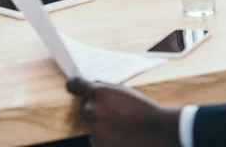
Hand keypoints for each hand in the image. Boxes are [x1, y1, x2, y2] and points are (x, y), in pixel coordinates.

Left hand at [66, 77, 180, 146]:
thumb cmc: (140, 108)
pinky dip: (103, 136)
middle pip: (83, 106)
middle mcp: (92, 110)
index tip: (72, 86)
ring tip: (118, 124)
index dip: (73, 85)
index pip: (75, 85)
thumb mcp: (122, 90)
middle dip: (93, 106)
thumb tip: (90, 86)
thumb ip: (103, 87)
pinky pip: (95, 137)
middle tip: (111, 110)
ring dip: (99, 122)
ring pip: (90, 123)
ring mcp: (93, 129)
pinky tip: (118, 134)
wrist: (154, 130)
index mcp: (98, 92)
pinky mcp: (97, 144)